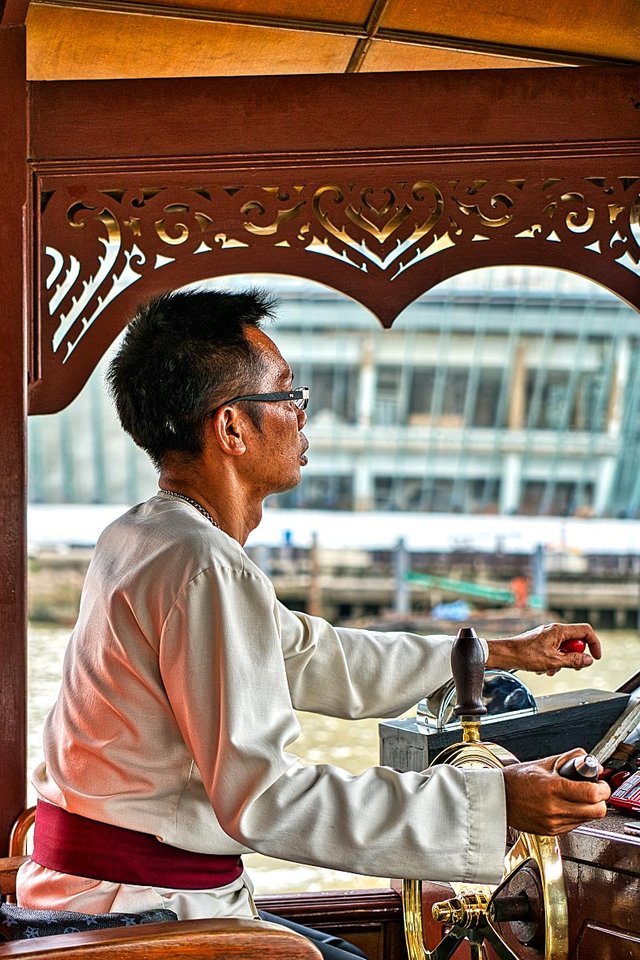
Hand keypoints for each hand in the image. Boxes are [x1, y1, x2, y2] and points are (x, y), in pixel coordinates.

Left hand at [485, 622, 600, 674]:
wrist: (505, 654)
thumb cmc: (524, 655)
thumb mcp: (553, 661)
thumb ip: (573, 660)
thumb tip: (588, 660)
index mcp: (559, 630)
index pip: (585, 631)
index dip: (594, 644)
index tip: (596, 657)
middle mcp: (554, 630)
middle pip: (576, 642)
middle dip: (575, 657)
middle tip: (571, 667)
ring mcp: (547, 636)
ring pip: (564, 649)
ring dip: (561, 662)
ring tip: (550, 670)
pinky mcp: (541, 642)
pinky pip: (554, 651)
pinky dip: (552, 661)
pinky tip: (542, 669)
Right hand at [503, 749, 609, 834]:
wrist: (498, 798)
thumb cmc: (516, 780)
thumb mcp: (544, 762)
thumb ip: (571, 760)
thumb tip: (592, 765)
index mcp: (552, 788)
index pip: (593, 794)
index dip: (603, 788)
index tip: (600, 783)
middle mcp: (554, 808)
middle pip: (597, 811)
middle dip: (600, 800)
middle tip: (593, 790)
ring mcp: (553, 823)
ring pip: (589, 819)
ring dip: (589, 808)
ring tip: (576, 796)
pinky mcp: (552, 831)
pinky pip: (576, 825)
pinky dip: (577, 815)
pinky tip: (566, 805)